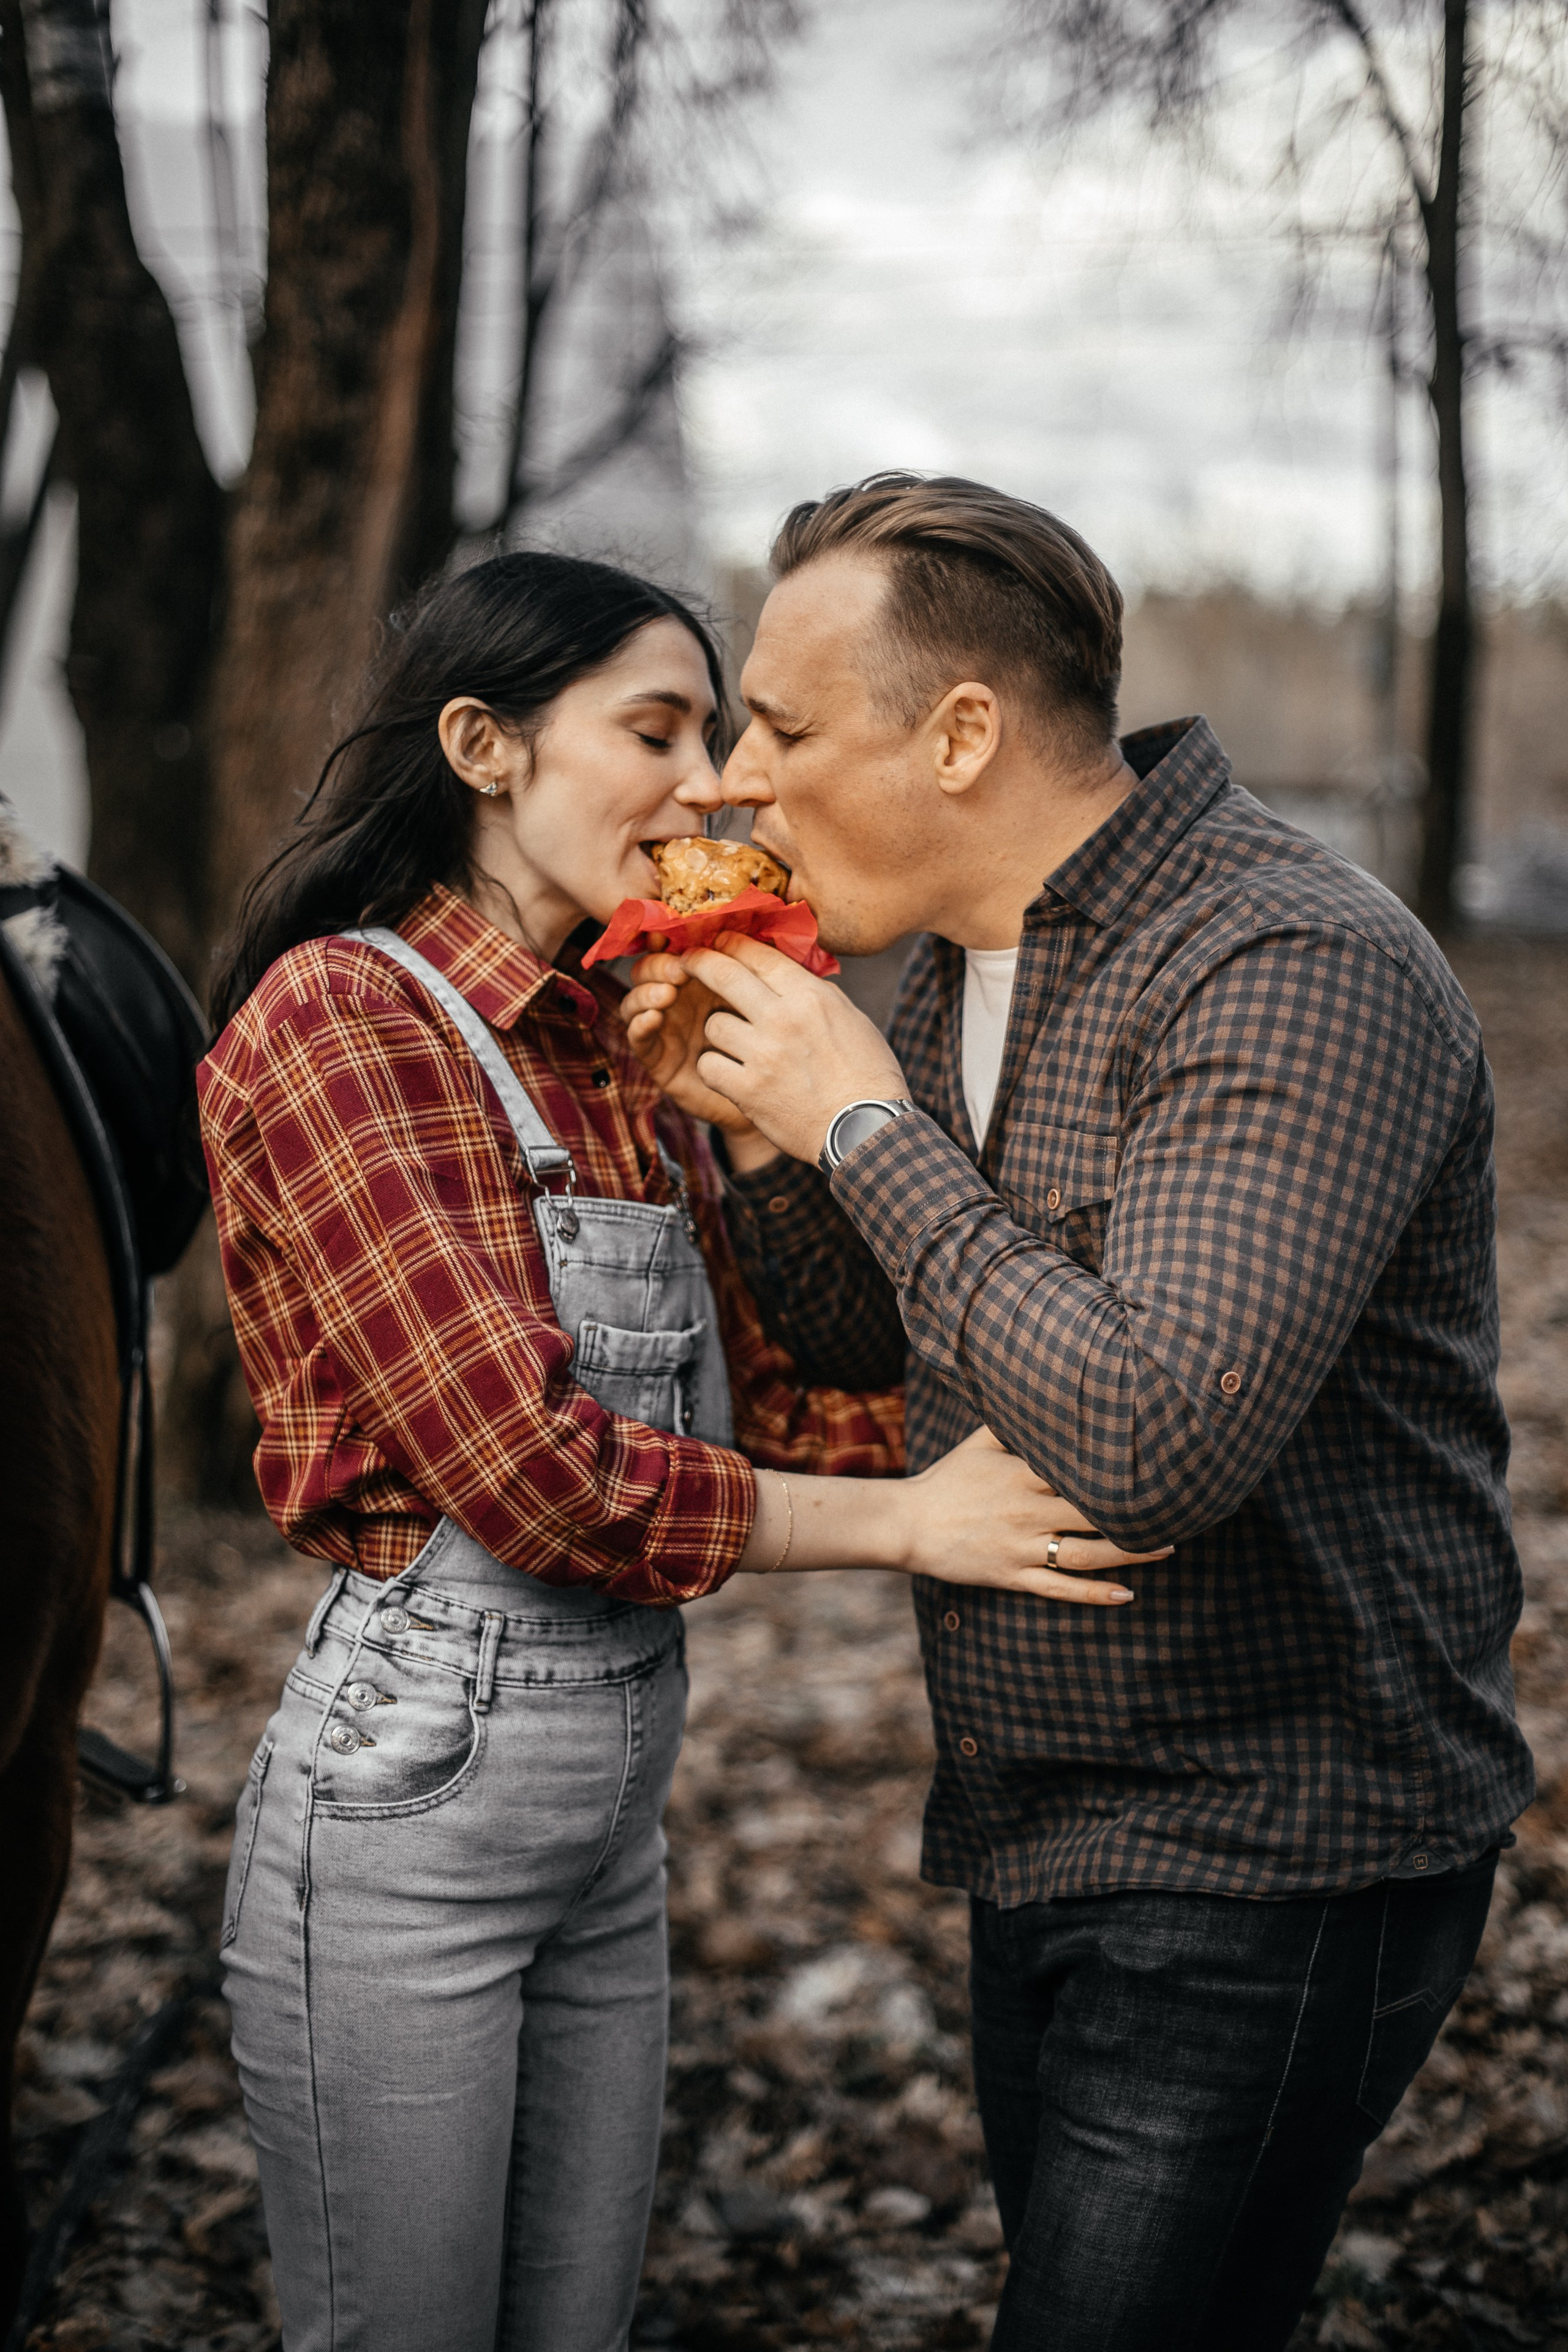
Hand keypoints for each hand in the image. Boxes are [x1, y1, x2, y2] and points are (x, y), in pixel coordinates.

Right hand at [620, 951, 753, 1132]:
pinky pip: (637, 1038)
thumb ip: (746, 969)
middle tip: (680, 971)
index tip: (673, 935)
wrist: (770, 1091)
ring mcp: (662, 1028)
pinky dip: (640, 1023)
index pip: (669, 950)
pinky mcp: (657, 1058)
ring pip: (634, 1000)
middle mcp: (674, 999)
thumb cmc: (768, 1040)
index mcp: (697, 978)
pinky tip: (654, 1017)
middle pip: (646, 970)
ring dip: (646, 992)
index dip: (666, 939)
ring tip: (667, 994)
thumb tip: (737, 932)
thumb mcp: (758, 1000)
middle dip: (658, 965)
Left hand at [684, 935, 909, 1164]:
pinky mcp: (748, 1090)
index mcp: (811, 997)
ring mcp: (763, 1055)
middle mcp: (783, 1019)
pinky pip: (708, 1066)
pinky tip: (729, 1074)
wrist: (865, 1128)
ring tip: (734, 1043)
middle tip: (688, 961)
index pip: (759, 956)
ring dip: (719, 1032)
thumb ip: (815, 993)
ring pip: (713, 1025)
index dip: (732, 943)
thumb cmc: (866, 1073)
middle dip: (700, 962)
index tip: (718, 941)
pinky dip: (715, 1069)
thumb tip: (788, 971)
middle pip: (724, 975)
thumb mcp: (851, 1018)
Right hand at [902, 1428, 1171, 1604]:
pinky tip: (1126, 1595)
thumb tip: (1046, 1390)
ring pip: (1085, 1555)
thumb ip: (1015, 1421)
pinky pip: (1060, 1589)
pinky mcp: (1013, 1577)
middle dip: (1138, 1512)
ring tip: (1167, 1549)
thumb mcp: (980, 1442)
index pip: (1080, 1470)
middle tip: (1181, 1509)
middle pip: (1093, 1513)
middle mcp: (1026, 1511)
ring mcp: (1020, 1547)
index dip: (1120, 1468)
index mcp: (1021, 1474)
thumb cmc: (949, 1479)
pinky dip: (1095, 1594)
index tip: (1157, 1463)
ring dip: (1130, 1554)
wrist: (908, 1524)